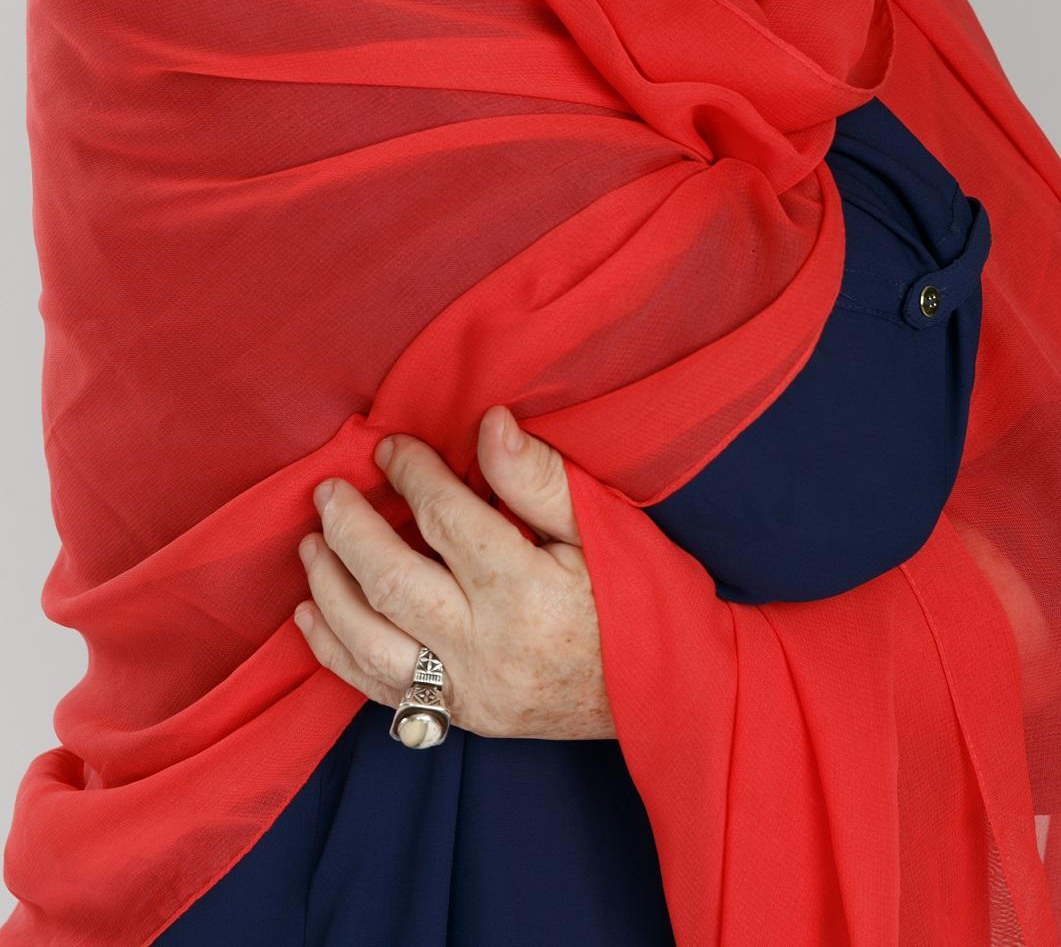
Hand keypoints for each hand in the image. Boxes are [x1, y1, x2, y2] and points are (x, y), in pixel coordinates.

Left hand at [294, 406, 617, 740]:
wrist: (667, 692)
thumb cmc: (642, 598)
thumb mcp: (605, 527)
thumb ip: (540, 478)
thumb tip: (488, 425)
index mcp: (526, 590)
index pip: (446, 520)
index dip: (411, 474)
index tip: (391, 446)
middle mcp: (487, 647)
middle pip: (392, 581)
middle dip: (350, 529)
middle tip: (328, 490)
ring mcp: (469, 692)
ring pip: (370, 642)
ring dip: (329, 588)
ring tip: (311, 544)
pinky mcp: (462, 718)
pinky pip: (379, 690)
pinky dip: (336, 652)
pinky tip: (313, 616)